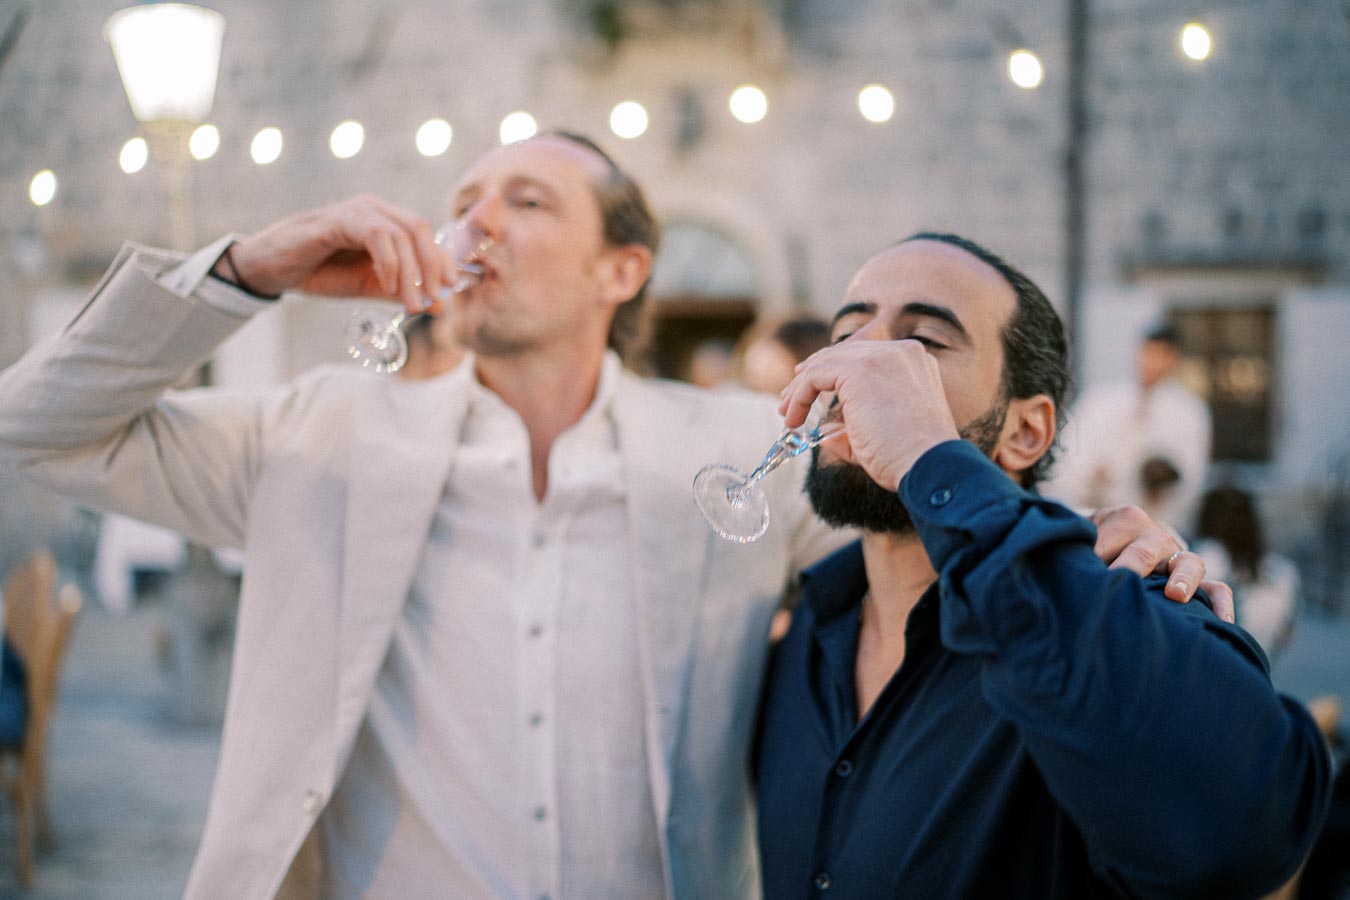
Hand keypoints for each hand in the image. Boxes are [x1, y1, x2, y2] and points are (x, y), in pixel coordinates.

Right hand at [220, 195, 451, 314]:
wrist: (274, 269)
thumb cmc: (322, 272)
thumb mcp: (369, 286)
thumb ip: (402, 292)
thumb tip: (439, 306)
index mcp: (387, 221)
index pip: (426, 235)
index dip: (442, 263)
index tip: (448, 294)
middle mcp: (375, 209)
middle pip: (420, 228)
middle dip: (433, 266)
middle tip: (434, 300)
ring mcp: (357, 210)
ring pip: (402, 232)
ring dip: (412, 272)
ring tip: (411, 304)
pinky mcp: (338, 220)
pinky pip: (376, 234)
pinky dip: (388, 262)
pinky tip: (386, 285)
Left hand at [778, 340, 958, 490]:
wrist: (929, 466)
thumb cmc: (910, 459)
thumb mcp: (883, 435)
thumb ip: (854, 428)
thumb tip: (826, 434)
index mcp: (913, 362)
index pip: (863, 356)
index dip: (832, 370)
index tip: (810, 389)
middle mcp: (900, 351)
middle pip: (842, 354)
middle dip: (812, 376)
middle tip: (789, 400)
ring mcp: (882, 356)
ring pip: (826, 362)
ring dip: (801, 388)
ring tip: (786, 412)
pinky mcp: (860, 369)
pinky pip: (817, 376)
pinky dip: (800, 395)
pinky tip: (793, 418)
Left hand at [1089, 505, 1235, 621]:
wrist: (1116, 538)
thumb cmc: (1094, 541)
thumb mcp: (1084, 535)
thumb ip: (1076, 546)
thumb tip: (1065, 568)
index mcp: (1126, 519)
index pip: (1111, 534)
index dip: (1095, 555)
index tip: (1080, 572)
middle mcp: (1155, 535)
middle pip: (1146, 550)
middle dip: (1130, 567)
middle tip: (1114, 582)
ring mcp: (1177, 556)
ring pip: (1190, 563)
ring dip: (1183, 578)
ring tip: (1175, 595)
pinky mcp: (1194, 578)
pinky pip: (1216, 588)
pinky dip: (1221, 603)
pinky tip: (1221, 623)